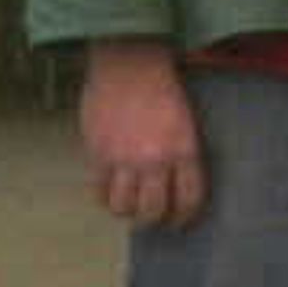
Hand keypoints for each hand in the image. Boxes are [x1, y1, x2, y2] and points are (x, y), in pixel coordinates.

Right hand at [80, 38, 206, 226]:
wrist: (131, 65)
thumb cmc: (163, 90)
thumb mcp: (187, 124)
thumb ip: (181, 155)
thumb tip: (175, 184)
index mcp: (185, 150)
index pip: (189, 199)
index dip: (184, 217)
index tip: (179, 221)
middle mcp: (155, 160)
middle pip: (153, 211)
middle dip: (154, 221)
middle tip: (152, 219)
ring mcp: (124, 159)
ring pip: (123, 207)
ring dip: (127, 213)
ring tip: (129, 208)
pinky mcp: (98, 154)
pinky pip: (99, 191)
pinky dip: (104, 199)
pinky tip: (109, 194)